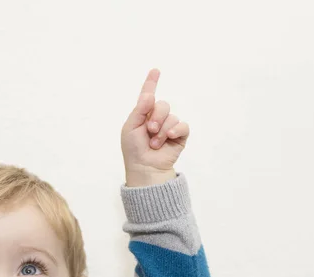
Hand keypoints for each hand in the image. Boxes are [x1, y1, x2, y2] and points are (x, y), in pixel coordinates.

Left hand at [121, 68, 189, 185]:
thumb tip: (149, 94)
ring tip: (155, 143)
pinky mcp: (179, 136)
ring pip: (172, 116)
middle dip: (156, 116)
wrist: (145, 167)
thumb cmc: (134, 150)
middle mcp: (157, 119)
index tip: (155, 70)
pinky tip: (169, 138)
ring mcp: (169, 127)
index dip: (151, 83)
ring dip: (162, 130)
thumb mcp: (131, 127)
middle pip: (163, 104)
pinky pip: (183, 125)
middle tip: (150, 130)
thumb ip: (140, 110)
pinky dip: (175, 130)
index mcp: (143, 115)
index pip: (148, 96)